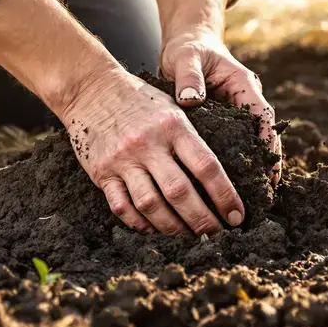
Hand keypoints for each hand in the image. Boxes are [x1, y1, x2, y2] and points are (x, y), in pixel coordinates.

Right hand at [59, 66, 245, 235]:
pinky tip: (155, 231)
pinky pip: (122, 207)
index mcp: (173, 126)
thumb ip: (192, 138)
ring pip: (151, 204)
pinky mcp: (101, 172)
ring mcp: (123, 160)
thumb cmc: (139, 100)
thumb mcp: (172, 107)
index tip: (237, 216)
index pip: (206, 166)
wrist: (90, 89)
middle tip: (216, 235)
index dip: (225, 196)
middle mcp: (148, 144)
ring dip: (173, 228)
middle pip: (180, 192)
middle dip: (202, 220)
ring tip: (189, 237)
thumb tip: (222, 177)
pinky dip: (140, 224)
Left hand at [153, 0, 281, 181]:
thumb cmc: (187, 49)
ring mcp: (236, 113)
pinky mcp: (225, 122)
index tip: (270, 167)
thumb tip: (190, 99)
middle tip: (265, 194)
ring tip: (251, 198)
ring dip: (252, 168)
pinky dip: (234, 164)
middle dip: (266, 163)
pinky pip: (234, 145)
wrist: (186, 43)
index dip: (269, 143)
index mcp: (243, 84)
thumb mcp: (185, 58)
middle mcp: (245, 101)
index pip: (263, 116)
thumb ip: (188, 77)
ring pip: (251, 143)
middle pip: (263, 136)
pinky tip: (228, 188)